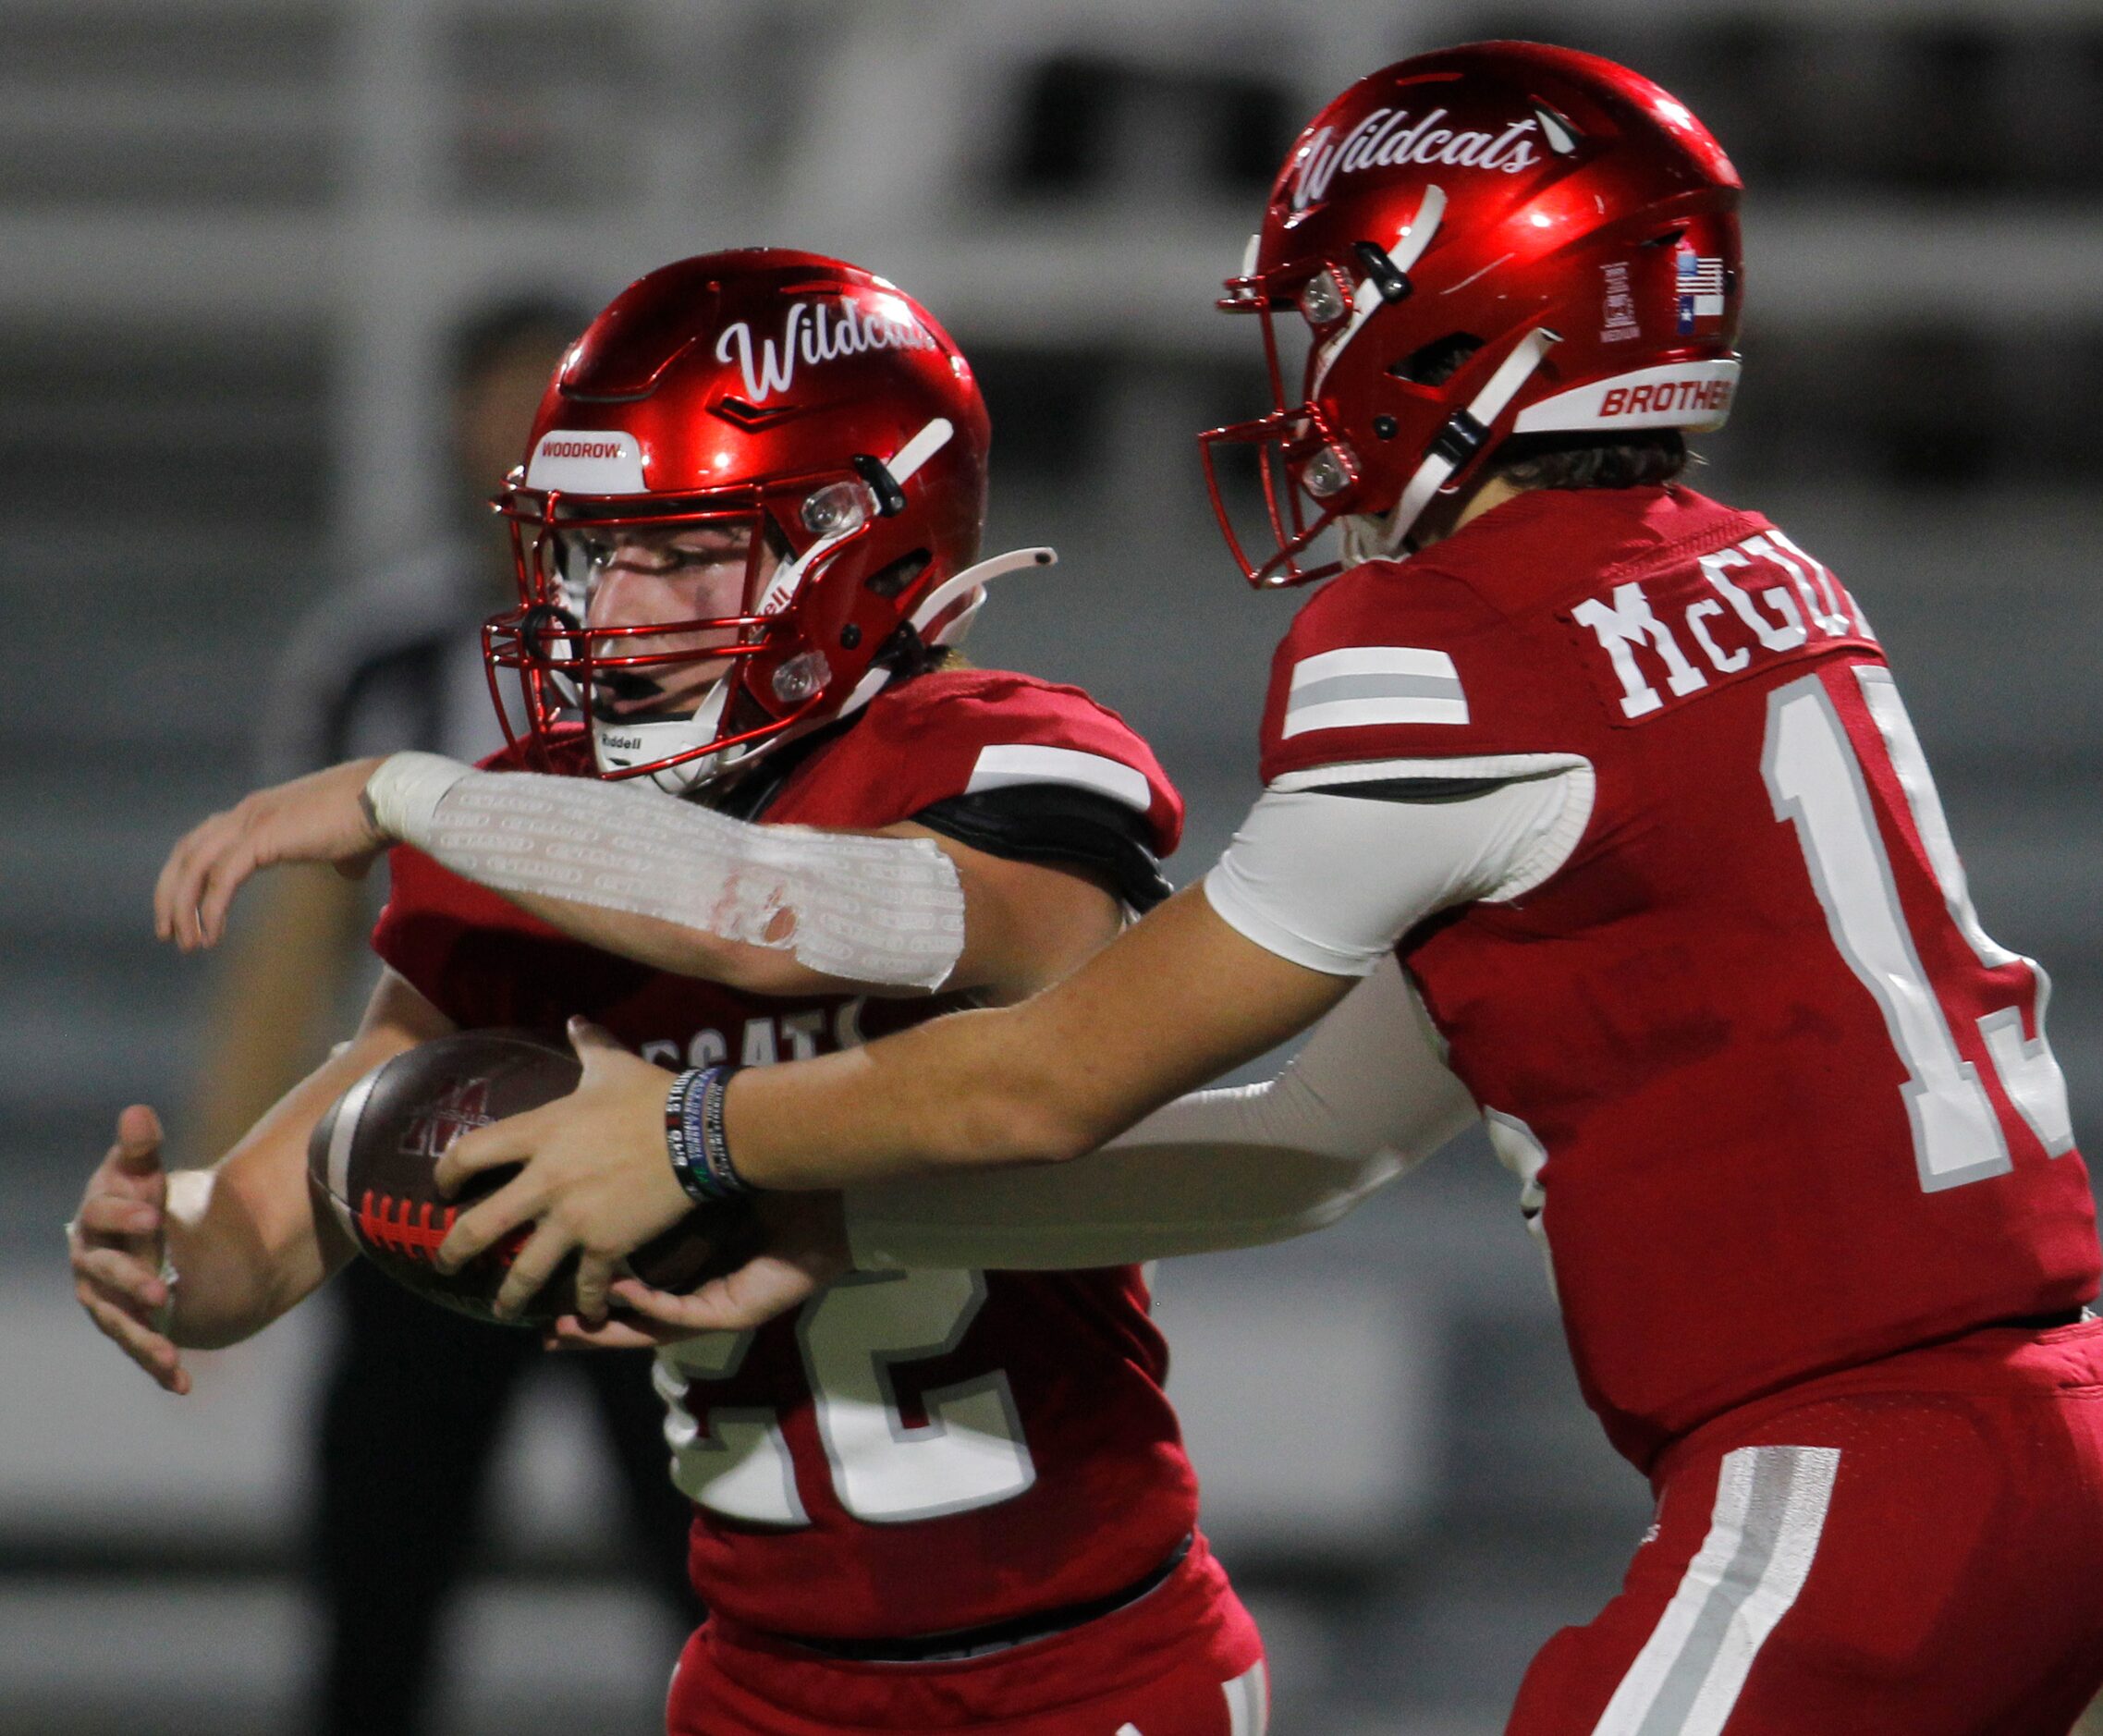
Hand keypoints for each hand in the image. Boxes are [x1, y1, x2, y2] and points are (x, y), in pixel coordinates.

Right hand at [69, 1106, 189, 1394]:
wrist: (142, 1238)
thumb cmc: (138, 1196)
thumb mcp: (142, 1171)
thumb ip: (140, 1148)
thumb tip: (138, 1112)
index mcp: (93, 1221)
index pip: (101, 1217)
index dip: (124, 1216)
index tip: (155, 1214)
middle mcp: (91, 1264)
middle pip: (105, 1274)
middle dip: (131, 1281)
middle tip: (161, 1290)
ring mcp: (105, 1299)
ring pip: (118, 1321)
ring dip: (142, 1338)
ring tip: (170, 1353)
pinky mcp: (127, 1325)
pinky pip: (141, 1348)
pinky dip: (159, 1367)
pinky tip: (183, 1384)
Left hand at [155, 757, 388, 949]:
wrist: (384, 799)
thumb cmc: (372, 818)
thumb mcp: (346, 843)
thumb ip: (340, 859)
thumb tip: (350, 873)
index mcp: (259, 812)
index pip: (203, 842)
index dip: (188, 877)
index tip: (186, 912)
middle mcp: (246, 812)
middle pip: (186, 853)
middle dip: (171, 895)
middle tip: (168, 933)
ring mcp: (251, 822)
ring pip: (194, 867)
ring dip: (183, 907)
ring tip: (187, 943)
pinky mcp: (261, 838)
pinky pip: (221, 879)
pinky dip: (210, 909)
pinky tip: (212, 934)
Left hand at [436, 1019, 691, 1321]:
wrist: (698, 1132)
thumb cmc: (652, 1096)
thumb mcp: (612, 1065)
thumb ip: (588, 1044)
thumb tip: (577, 1020)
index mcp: (538, 1133)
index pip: (467, 1155)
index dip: (446, 1175)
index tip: (442, 1189)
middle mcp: (543, 1180)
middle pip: (477, 1227)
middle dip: (453, 1252)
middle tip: (446, 1264)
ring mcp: (573, 1217)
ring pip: (523, 1270)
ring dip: (509, 1296)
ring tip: (503, 1310)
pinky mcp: (606, 1244)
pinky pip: (586, 1284)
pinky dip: (585, 1304)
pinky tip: (585, 1314)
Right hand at [547, 1192, 849, 1348]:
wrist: (825, 1192)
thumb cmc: (770, 1180)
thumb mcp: (704, 1182)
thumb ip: (662, 1174)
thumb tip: (618, 1139)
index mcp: (689, 1266)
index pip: (627, 1284)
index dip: (588, 1288)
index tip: (546, 1284)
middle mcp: (697, 1293)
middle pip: (629, 1319)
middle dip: (585, 1325)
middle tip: (539, 1325)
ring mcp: (714, 1306)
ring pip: (648, 1329)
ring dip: (605, 1330)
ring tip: (563, 1327)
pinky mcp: (733, 1312)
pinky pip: (682, 1315)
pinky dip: (649, 1307)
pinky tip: (619, 1293)